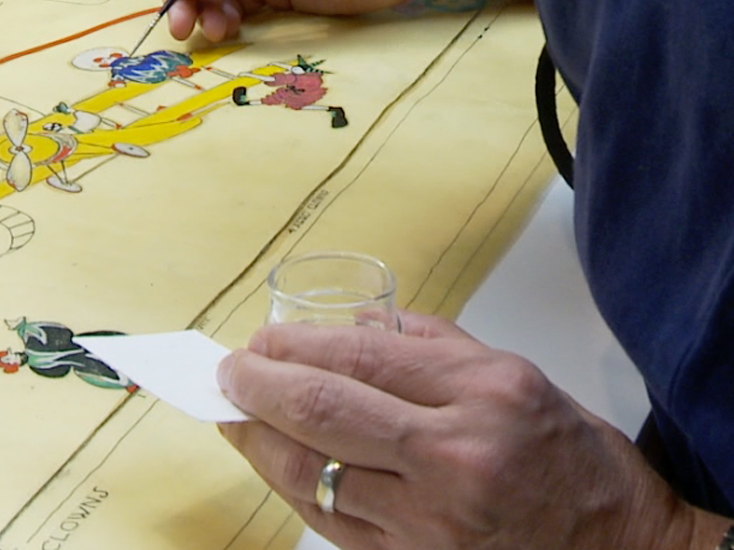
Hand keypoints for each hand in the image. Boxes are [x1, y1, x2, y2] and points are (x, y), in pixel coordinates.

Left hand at [216, 315, 715, 549]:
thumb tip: (347, 322)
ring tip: (234, 416)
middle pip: (322, 413)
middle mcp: (452, 458)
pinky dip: (292, 488)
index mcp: (478, 392)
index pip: (356, 355)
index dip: (292, 346)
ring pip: (311, 474)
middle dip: (257, 387)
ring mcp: (432, 523)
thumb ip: (423, 339)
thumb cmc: (565, 451)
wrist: (620, 548)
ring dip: (258, 440)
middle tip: (228, 373)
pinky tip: (274, 463)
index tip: (260, 340)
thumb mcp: (507, 368)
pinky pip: (332, 523)